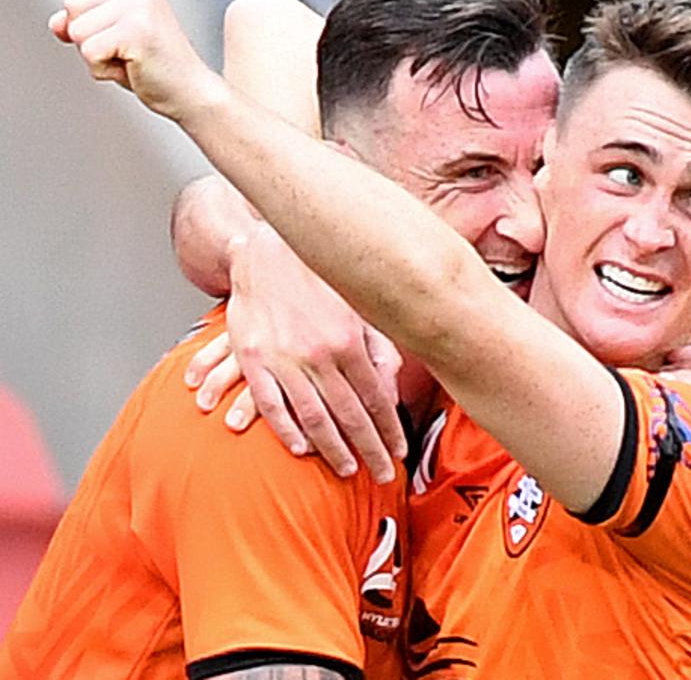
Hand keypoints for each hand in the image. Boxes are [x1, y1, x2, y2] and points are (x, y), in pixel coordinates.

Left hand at [53, 0, 223, 119]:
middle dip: (86, 36)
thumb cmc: (151, 63)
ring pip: (77, 32)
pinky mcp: (136, 31)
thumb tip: (59, 24)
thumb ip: (79, 23)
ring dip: (95, 55)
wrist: (189, 93)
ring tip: (129, 58)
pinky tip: (133, 68)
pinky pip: (88, 52)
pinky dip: (104, 70)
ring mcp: (137, 5)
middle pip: (71, 5)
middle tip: (125, 48)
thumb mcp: (109, 37)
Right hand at [185, 224, 406, 482]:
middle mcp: (320, 354)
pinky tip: (300, 450)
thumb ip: (378, 347)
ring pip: (314, 417)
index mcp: (350, 341)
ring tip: (348, 471)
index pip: (377, 398)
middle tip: (382, 475)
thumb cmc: (318, 282)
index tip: (399, 453)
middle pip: (351, 415)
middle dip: (370, 449)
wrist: (266, 252)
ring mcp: (284, 358)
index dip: (390, 430)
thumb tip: (392, 388)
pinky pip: (271, 403)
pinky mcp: (253, 358)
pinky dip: (285, 430)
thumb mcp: (357, 308)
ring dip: (333, 449)